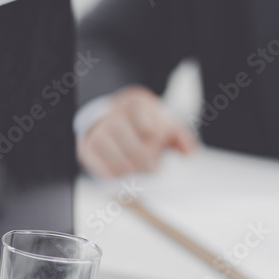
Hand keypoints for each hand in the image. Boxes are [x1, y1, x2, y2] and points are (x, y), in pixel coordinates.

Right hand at [78, 86, 197, 177]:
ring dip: (135, 170)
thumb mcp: (166, 126)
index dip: (157, 143)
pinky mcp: (88, 149)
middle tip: (151, 161)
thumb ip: (180, 137)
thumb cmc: (145, 125)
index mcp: (136, 104)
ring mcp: (98, 132)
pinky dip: (120, 174)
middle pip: (139, 151)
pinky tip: (123, 166)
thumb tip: (190, 152)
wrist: (112, 121)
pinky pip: (108, 172)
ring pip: (123, 164)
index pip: (151, 131)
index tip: (156, 141)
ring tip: (137, 163)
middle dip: (149, 162)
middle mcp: (113, 114)